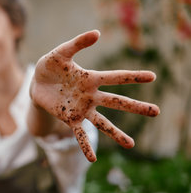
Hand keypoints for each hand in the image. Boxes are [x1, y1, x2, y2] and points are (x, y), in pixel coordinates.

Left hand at [30, 30, 159, 161]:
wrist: (36, 84)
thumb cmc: (50, 67)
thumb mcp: (61, 53)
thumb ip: (77, 43)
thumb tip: (97, 33)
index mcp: (91, 78)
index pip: (115, 77)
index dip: (133, 76)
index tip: (152, 77)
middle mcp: (91, 96)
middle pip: (116, 102)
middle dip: (136, 107)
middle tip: (156, 112)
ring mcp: (82, 109)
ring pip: (102, 123)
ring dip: (116, 134)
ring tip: (130, 145)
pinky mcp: (69, 119)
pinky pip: (79, 134)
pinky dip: (85, 145)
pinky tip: (92, 159)